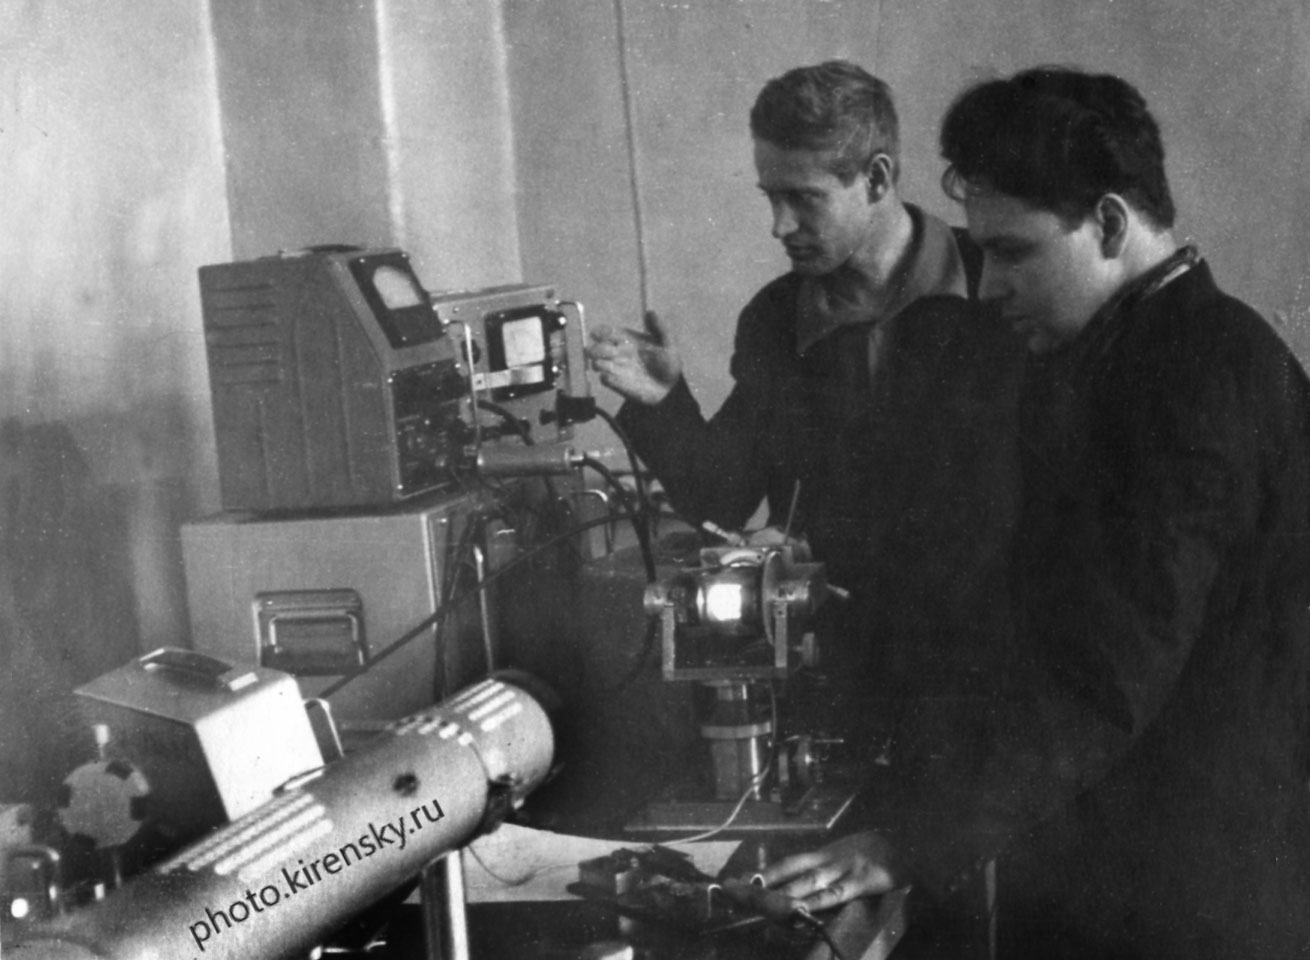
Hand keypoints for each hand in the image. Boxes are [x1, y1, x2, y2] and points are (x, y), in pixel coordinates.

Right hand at [586, 310, 681, 404]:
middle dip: (596, 349)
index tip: (597, 333)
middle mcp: (619, 353)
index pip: (608, 333)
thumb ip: (660, 328)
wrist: (670, 388)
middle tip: (607, 352)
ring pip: (597, 363)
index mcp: (627, 340)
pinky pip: (605, 379)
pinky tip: (610, 378)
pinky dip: (606, 377)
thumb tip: (651, 311)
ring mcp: (617, 369)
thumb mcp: (668, 344)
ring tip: (604, 365)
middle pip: (598, 348)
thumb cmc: (669, 363)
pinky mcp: (618, 384)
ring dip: (598, 363)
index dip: (601, 331)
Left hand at [754, 831, 906, 912]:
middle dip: (762, 883)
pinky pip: (834, 894)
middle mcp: (828, 859)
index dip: (764, 872)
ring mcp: (843, 870)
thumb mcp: (850, 854)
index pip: (787, 863)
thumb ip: (829, 868)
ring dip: (780, 893)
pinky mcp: (861, 882)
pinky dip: (815, 902)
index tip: (741, 881)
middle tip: (735, 891)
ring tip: (757, 902)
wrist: (912, 841)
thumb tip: (805, 883)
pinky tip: (799, 909)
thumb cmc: (880, 852)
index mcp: (825, 853)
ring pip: (806, 883)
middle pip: (789, 872)